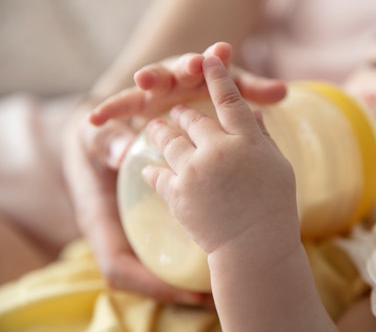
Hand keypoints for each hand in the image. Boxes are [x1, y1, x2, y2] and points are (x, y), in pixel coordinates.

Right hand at [62, 105, 211, 305]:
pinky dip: (197, 242)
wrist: (97, 133)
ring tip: (232, 272)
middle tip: (218, 295)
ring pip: (162, 260)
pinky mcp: (152, 218)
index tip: (188, 295)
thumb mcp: (91, 135)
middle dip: (181, 288)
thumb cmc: (92, 140)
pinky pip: (172, 240)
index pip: (119, 268)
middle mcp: (119, 232)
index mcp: (100, 221)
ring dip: (193, 272)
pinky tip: (228, 237)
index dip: (152, 286)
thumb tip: (121, 154)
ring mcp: (136, 227)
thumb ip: (103, 141)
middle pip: (146, 275)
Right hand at [89, 42, 286, 125]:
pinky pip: (120, 110)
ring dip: (140, 86)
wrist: (180, 98)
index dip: (213, 59)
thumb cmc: (210, 94)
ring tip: (136, 86)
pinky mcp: (135, 107)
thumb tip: (284, 91)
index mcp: (198, 72)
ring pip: (144, 87)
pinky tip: (95, 121)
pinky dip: (108, 114)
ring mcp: (152, 91)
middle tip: (177, 68)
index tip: (221, 51)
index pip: (206, 64)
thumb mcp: (231, 93)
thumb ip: (251, 91)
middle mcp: (173, 76)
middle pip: (173, 71)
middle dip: (174, 69)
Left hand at [141, 55, 298, 253]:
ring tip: (155, 126)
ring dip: (161, 131)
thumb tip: (253, 114)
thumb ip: (262, 137)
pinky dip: (153, 170)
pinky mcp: (177, 193)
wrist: (254, 248)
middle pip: (194, 119)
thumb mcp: (278, 166)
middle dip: (184, 111)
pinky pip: (158, 174)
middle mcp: (218, 148)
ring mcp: (194, 170)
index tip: (210, 56)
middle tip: (177, 110)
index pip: (231, 99)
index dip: (219, 75)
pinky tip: (148, 167)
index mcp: (246, 140)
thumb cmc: (275, 207)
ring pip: (170, 141)